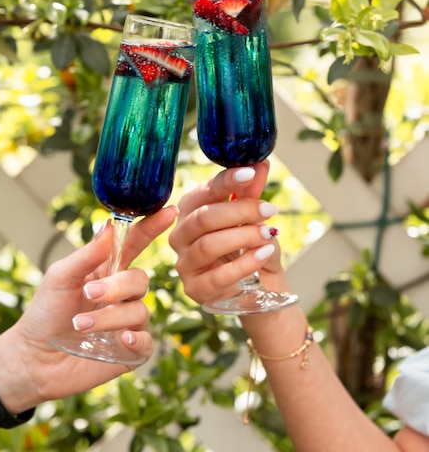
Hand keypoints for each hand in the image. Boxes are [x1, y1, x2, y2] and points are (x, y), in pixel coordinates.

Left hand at [0, 205, 177, 409]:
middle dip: (117, 286)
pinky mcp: (130, 351)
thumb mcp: (60, 277)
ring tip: (80, 325)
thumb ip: (87, 255)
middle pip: (140, 280)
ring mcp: (128, 323)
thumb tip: (109, 225)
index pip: (136, 244)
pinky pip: (146, 341)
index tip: (169, 212)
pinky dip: (135, 339)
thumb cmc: (45, 313)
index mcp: (108, 271)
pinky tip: (120, 339)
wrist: (32, 358)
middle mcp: (123, 295)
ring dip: (109, 317)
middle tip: (89, 294)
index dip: (152, 227)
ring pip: (139, 311)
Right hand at [170, 161, 287, 304]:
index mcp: (189, 210)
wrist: (256, 289)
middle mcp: (180, 234)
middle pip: (204, 217)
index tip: (251, 173)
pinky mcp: (195, 288)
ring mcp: (184, 263)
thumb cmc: (248, 247)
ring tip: (269, 233)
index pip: (204, 191)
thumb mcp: (252, 218)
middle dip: (240, 210)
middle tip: (270, 208)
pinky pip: (218, 275)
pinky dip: (246, 262)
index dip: (226, 181)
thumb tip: (260, 163)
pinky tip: (265, 253)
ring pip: (209, 244)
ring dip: (244, 236)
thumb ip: (251, 193)